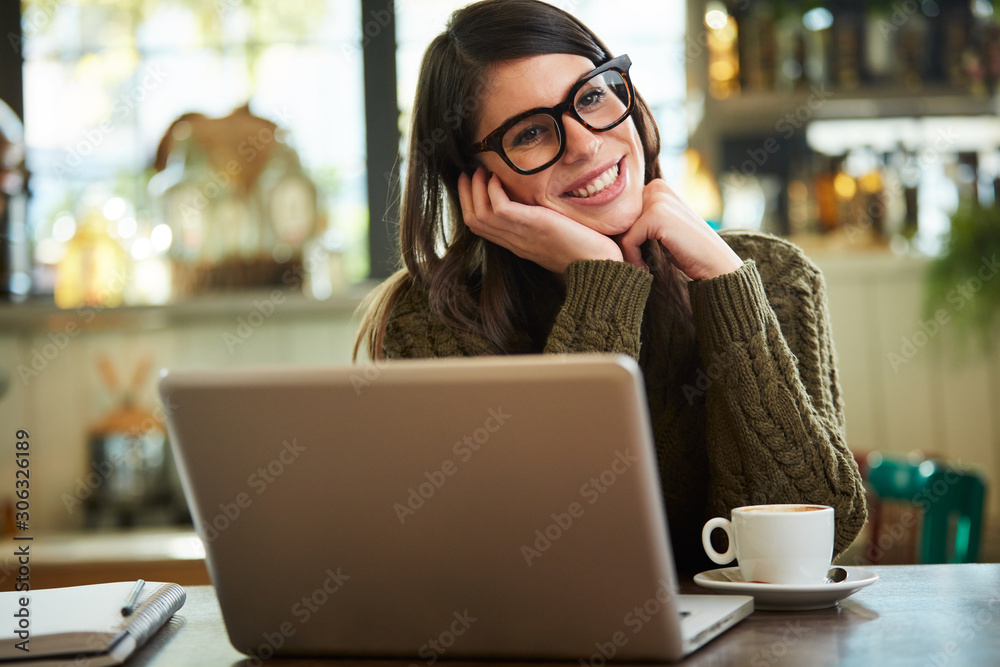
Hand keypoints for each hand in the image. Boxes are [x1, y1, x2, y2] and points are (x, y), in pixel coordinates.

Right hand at [457, 167, 621, 273]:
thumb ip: (540, 222)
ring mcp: (521, 234)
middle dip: (466, 193)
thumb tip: (537, 203)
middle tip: (468, 173)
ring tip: (481, 171)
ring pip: (480, 214)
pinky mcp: (533, 225)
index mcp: (516, 243)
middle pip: (473, 220)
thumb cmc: (584, 249)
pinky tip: (499, 179)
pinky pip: (500, 208)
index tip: (470, 182)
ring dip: (476, 189)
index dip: (469, 202)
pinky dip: (493, 191)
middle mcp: (514, 241)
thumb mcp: (554, 234)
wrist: (598, 264)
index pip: (479, 226)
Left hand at [617, 179, 742, 279]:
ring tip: (644, 266)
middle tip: (640, 262)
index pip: (619, 213)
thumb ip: (638, 221)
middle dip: (624, 244)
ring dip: (628, 254)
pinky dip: (633, 259)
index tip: (638, 255)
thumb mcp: (659, 230)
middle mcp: (656, 187)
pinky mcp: (656, 215)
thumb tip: (602, 227)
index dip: (624, 237)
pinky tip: (647, 269)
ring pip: (620, 231)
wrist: (716, 265)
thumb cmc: (685, 251)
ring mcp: (657, 199)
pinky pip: (627, 241)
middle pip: (617, 220)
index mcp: (656, 187)